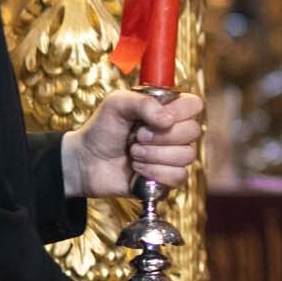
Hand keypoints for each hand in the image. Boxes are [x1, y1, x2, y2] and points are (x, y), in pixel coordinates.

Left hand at [65, 90, 205, 197]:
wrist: (86, 160)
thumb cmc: (102, 128)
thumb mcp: (117, 103)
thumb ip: (143, 102)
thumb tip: (168, 121)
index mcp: (168, 109)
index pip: (194, 105)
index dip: (178, 112)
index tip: (152, 119)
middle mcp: (175, 131)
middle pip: (193, 131)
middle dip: (160, 137)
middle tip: (136, 137)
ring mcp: (173, 156)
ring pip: (187, 156)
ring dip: (154, 156)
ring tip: (133, 154)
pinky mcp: (168, 178)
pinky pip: (179, 177)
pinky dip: (155, 173)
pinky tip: (138, 170)